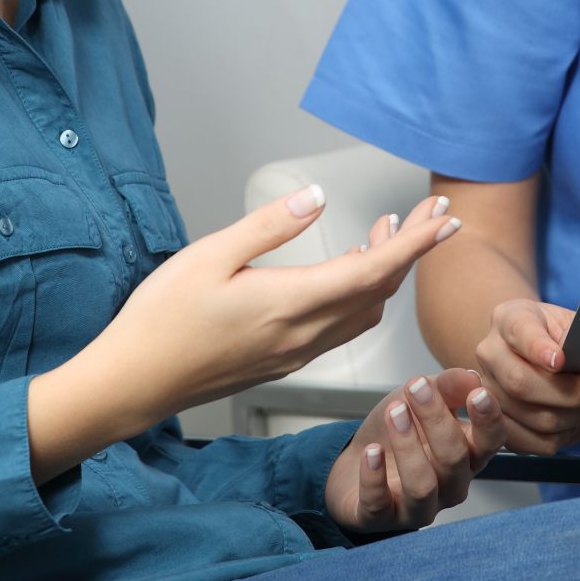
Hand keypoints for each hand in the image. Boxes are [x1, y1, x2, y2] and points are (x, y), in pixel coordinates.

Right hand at [83, 188, 462, 422]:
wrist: (134, 383)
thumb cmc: (161, 319)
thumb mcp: (209, 256)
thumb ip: (270, 227)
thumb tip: (316, 197)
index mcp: (290, 304)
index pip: (374, 270)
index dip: (416, 242)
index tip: (445, 218)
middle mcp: (304, 336)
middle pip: (380, 290)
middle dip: (412, 250)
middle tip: (429, 214)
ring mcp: (295, 353)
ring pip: (364, 312)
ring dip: (387, 272)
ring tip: (388, 231)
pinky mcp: (283, 361)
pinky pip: (342, 327)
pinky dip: (361, 294)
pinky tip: (348, 271)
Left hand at [325, 368, 504, 531]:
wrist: (354, 463)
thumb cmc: (394, 432)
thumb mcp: (418, 399)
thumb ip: (447, 386)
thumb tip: (471, 376)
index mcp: (468, 456)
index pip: (491, 443)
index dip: (488, 421)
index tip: (477, 393)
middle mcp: (450, 486)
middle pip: (454, 460)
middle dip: (436, 421)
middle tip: (416, 388)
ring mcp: (418, 508)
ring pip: (422, 486)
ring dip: (407, 447)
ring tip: (394, 413)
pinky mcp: (381, 519)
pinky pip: (380, 504)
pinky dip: (374, 477)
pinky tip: (371, 452)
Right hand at [468, 298, 579, 453]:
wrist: (530, 347)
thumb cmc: (554, 334)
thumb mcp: (567, 321)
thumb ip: (578, 337)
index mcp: (508, 319)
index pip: (519, 332)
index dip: (538, 349)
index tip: (560, 360)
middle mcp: (490, 355)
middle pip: (521, 384)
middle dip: (570, 393)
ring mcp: (487, 392)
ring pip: (531, 418)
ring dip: (575, 418)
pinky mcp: (497, 424)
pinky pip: (532, 443)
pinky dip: (564, 436)